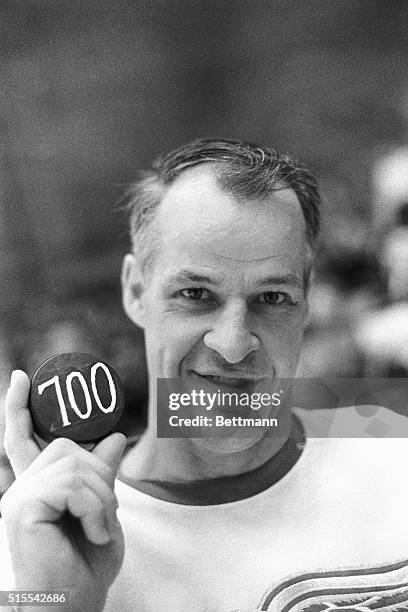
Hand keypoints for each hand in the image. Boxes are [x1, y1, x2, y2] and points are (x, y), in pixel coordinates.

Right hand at [1, 371, 126, 610]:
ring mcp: (18, 497)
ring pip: (75, 465)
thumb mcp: (102, 511)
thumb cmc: (86, 565)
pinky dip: (95, 508)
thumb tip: (116, 438)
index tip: (21, 377)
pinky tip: (95, 533)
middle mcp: (20, 488)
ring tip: (100, 528)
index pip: (21, 438)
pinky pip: (72, 485)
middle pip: (64, 447)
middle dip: (98, 474)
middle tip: (102, 514)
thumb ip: (101, 475)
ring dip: (101, 497)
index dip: (19, 406)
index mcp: (35, 488)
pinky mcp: (23, 508)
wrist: (74, 605)